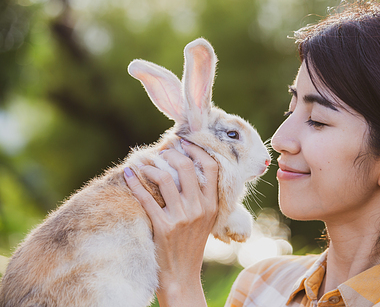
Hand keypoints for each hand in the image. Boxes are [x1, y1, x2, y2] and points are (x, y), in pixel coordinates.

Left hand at [124, 140, 218, 305]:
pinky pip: (147, 198)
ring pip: (165, 178)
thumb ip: (203, 196)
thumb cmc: (192, 244)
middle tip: (162, 151)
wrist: (182, 274)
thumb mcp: (207, 219)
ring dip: (151, 166)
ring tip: (144, 164)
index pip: (211, 166)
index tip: (184, 142)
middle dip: (171, 152)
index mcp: (213, 204)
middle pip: (187, 166)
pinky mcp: (163, 227)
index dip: (197, 149)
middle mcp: (200, 208)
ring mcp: (182, 218)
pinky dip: (134, 183)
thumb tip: (188, 165)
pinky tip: (128, 175)